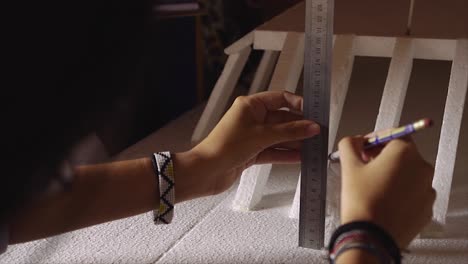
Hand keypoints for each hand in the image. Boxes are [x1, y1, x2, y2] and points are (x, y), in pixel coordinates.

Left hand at [175, 91, 318, 200]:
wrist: (206, 171)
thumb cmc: (224, 147)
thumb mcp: (262, 136)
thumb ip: (289, 132)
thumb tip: (311, 127)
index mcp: (250, 106)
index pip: (280, 99)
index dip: (298, 105)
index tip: (313, 112)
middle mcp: (251, 119)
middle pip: (282, 120)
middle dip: (300, 127)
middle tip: (318, 133)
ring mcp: (252, 137)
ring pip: (280, 137)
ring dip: (296, 142)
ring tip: (314, 147)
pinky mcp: (252, 152)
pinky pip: (274, 151)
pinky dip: (286, 154)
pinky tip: (301, 158)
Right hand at [338, 136, 435, 247]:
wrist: (371, 236)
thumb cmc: (362, 201)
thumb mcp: (349, 166)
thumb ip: (349, 144)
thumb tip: (353, 141)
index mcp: (404, 152)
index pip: (392, 135)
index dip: (374, 140)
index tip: (363, 148)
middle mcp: (421, 168)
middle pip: (402, 154)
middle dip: (383, 157)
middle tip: (364, 167)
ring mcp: (427, 189)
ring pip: (408, 174)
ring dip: (392, 175)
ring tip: (373, 187)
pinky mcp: (427, 207)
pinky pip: (413, 193)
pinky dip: (400, 192)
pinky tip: (383, 200)